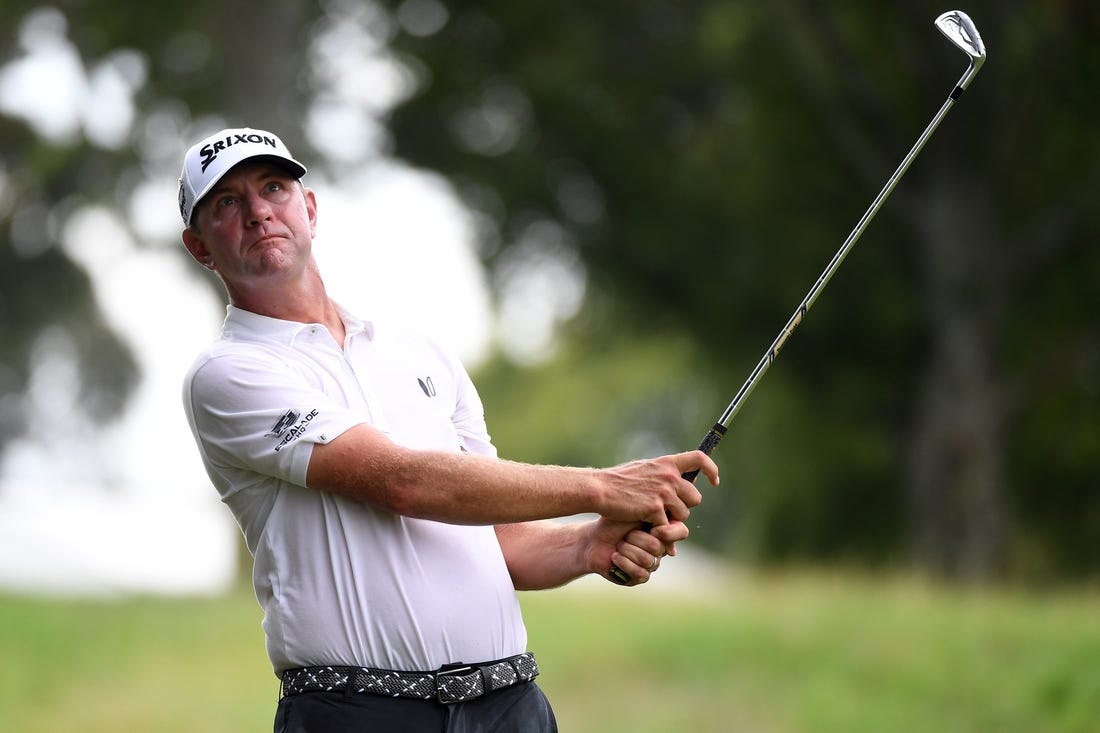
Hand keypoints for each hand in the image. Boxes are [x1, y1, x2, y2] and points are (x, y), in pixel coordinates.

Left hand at [587, 517, 689, 585]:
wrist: (592, 539)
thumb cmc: (613, 523)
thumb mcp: (634, 512)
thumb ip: (654, 514)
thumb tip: (670, 522)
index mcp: (663, 529)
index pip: (681, 532)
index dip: (668, 532)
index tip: (653, 528)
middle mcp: (661, 548)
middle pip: (658, 546)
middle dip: (635, 538)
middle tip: (625, 535)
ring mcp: (652, 563)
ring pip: (648, 560)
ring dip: (627, 550)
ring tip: (618, 545)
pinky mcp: (640, 577)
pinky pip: (640, 573)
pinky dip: (623, 563)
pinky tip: (615, 557)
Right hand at [596, 450, 718, 526]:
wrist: (600, 489)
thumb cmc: (618, 481)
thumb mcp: (644, 469)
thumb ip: (662, 473)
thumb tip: (677, 478)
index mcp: (667, 463)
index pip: (699, 458)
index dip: (711, 469)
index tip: (714, 481)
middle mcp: (669, 476)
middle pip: (695, 497)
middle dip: (684, 507)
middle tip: (668, 511)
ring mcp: (663, 493)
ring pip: (683, 514)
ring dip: (671, 520)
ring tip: (654, 517)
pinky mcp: (655, 509)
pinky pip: (666, 525)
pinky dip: (658, 529)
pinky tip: (646, 526)